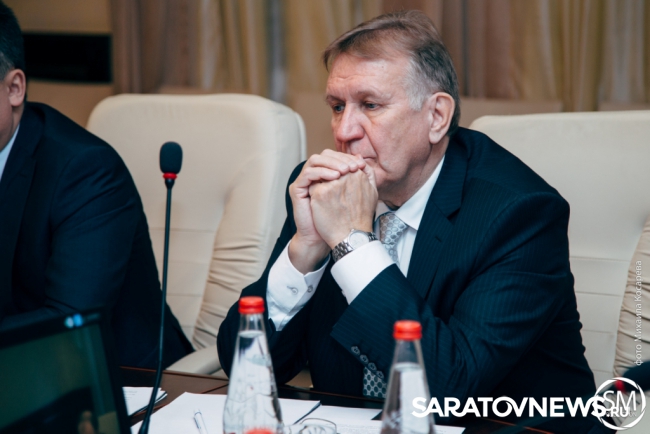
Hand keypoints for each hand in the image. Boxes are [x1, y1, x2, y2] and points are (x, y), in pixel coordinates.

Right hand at [288, 150, 365, 272]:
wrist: (329, 236)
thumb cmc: (342, 217)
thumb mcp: (353, 193)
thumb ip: (357, 177)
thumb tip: (360, 159)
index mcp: (325, 174)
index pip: (334, 156)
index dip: (346, 157)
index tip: (360, 165)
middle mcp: (313, 175)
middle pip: (323, 155)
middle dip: (339, 158)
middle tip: (352, 167)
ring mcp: (304, 181)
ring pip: (315, 160)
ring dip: (331, 163)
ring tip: (344, 171)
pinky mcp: (297, 189)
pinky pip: (307, 173)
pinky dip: (321, 172)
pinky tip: (334, 178)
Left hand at [309, 164, 377, 248]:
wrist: (352, 237)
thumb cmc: (362, 217)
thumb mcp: (372, 192)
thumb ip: (367, 173)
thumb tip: (358, 158)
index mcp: (358, 174)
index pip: (342, 160)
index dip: (336, 167)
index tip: (335, 178)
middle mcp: (346, 176)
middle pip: (329, 164)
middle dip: (326, 171)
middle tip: (327, 185)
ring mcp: (332, 184)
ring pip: (319, 174)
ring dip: (320, 181)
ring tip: (324, 195)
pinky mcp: (320, 193)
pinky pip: (312, 185)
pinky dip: (313, 192)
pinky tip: (319, 203)